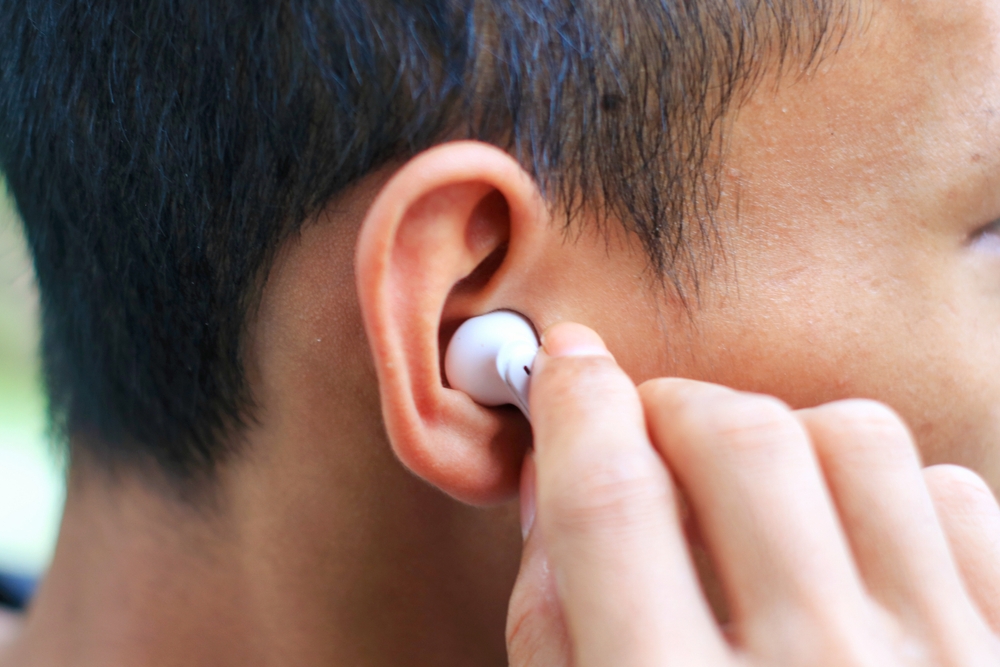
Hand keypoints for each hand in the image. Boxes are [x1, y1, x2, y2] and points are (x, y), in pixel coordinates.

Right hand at [506, 323, 999, 666]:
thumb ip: (554, 622)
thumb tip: (551, 478)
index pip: (609, 500)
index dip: (573, 405)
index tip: (562, 365)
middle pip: (736, 440)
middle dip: (671, 404)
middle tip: (647, 427)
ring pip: (853, 439)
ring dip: (779, 435)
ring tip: (749, 488)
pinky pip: (952, 494)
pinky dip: (881, 487)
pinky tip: (842, 540)